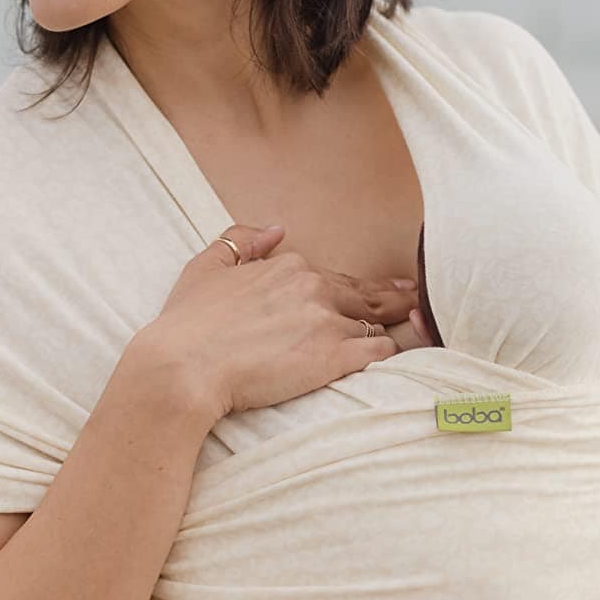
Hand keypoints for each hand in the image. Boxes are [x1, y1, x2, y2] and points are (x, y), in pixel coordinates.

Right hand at [147, 223, 418, 422]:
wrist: (182, 368)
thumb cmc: (187, 324)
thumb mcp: (205, 267)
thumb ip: (241, 240)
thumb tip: (275, 230)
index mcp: (287, 267)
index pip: (332, 278)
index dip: (351, 289)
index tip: (372, 291)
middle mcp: (312, 288)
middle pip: (364, 295)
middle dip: (392, 296)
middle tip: (415, 296)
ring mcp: (326, 323)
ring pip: (374, 323)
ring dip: (390, 327)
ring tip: (418, 326)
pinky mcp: (334, 357)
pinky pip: (379, 351)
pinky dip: (391, 353)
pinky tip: (401, 357)